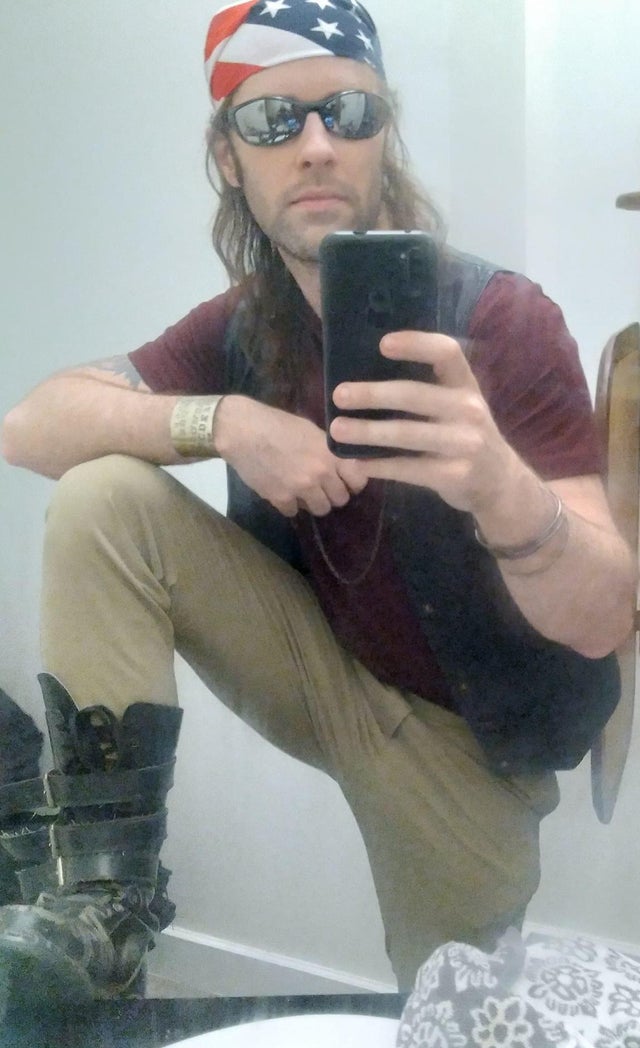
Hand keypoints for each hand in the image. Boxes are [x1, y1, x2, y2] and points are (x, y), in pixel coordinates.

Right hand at [216, 396, 367, 516]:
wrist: (243, 431)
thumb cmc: (277, 424)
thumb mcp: (310, 430)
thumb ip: (328, 450)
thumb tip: (339, 464)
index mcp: (330, 454)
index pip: (358, 481)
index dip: (353, 483)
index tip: (345, 482)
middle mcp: (320, 474)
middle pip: (340, 499)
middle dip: (332, 494)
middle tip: (322, 487)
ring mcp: (301, 488)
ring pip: (321, 509)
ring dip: (313, 502)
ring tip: (303, 491)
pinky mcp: (280, 498)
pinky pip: (294, 512)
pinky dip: (289, 504)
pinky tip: (282, 491)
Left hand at [329, 332, 516, 513]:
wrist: (500, 484)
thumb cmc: (465, 436)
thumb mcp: (459, 406)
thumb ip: (429, 389)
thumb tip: (366, 373)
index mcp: (467, 385)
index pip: (446, 352)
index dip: (416, 344)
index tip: (382, 344)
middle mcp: (469, 410)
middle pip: (414, 395)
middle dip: (373, 395)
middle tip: (339, 395)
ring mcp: (464, 444)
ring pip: (406, 434)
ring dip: (366, 432)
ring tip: (337, 430)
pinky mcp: (454, 475)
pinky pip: (408, 468)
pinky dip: (379, 466)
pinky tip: (356, 463)